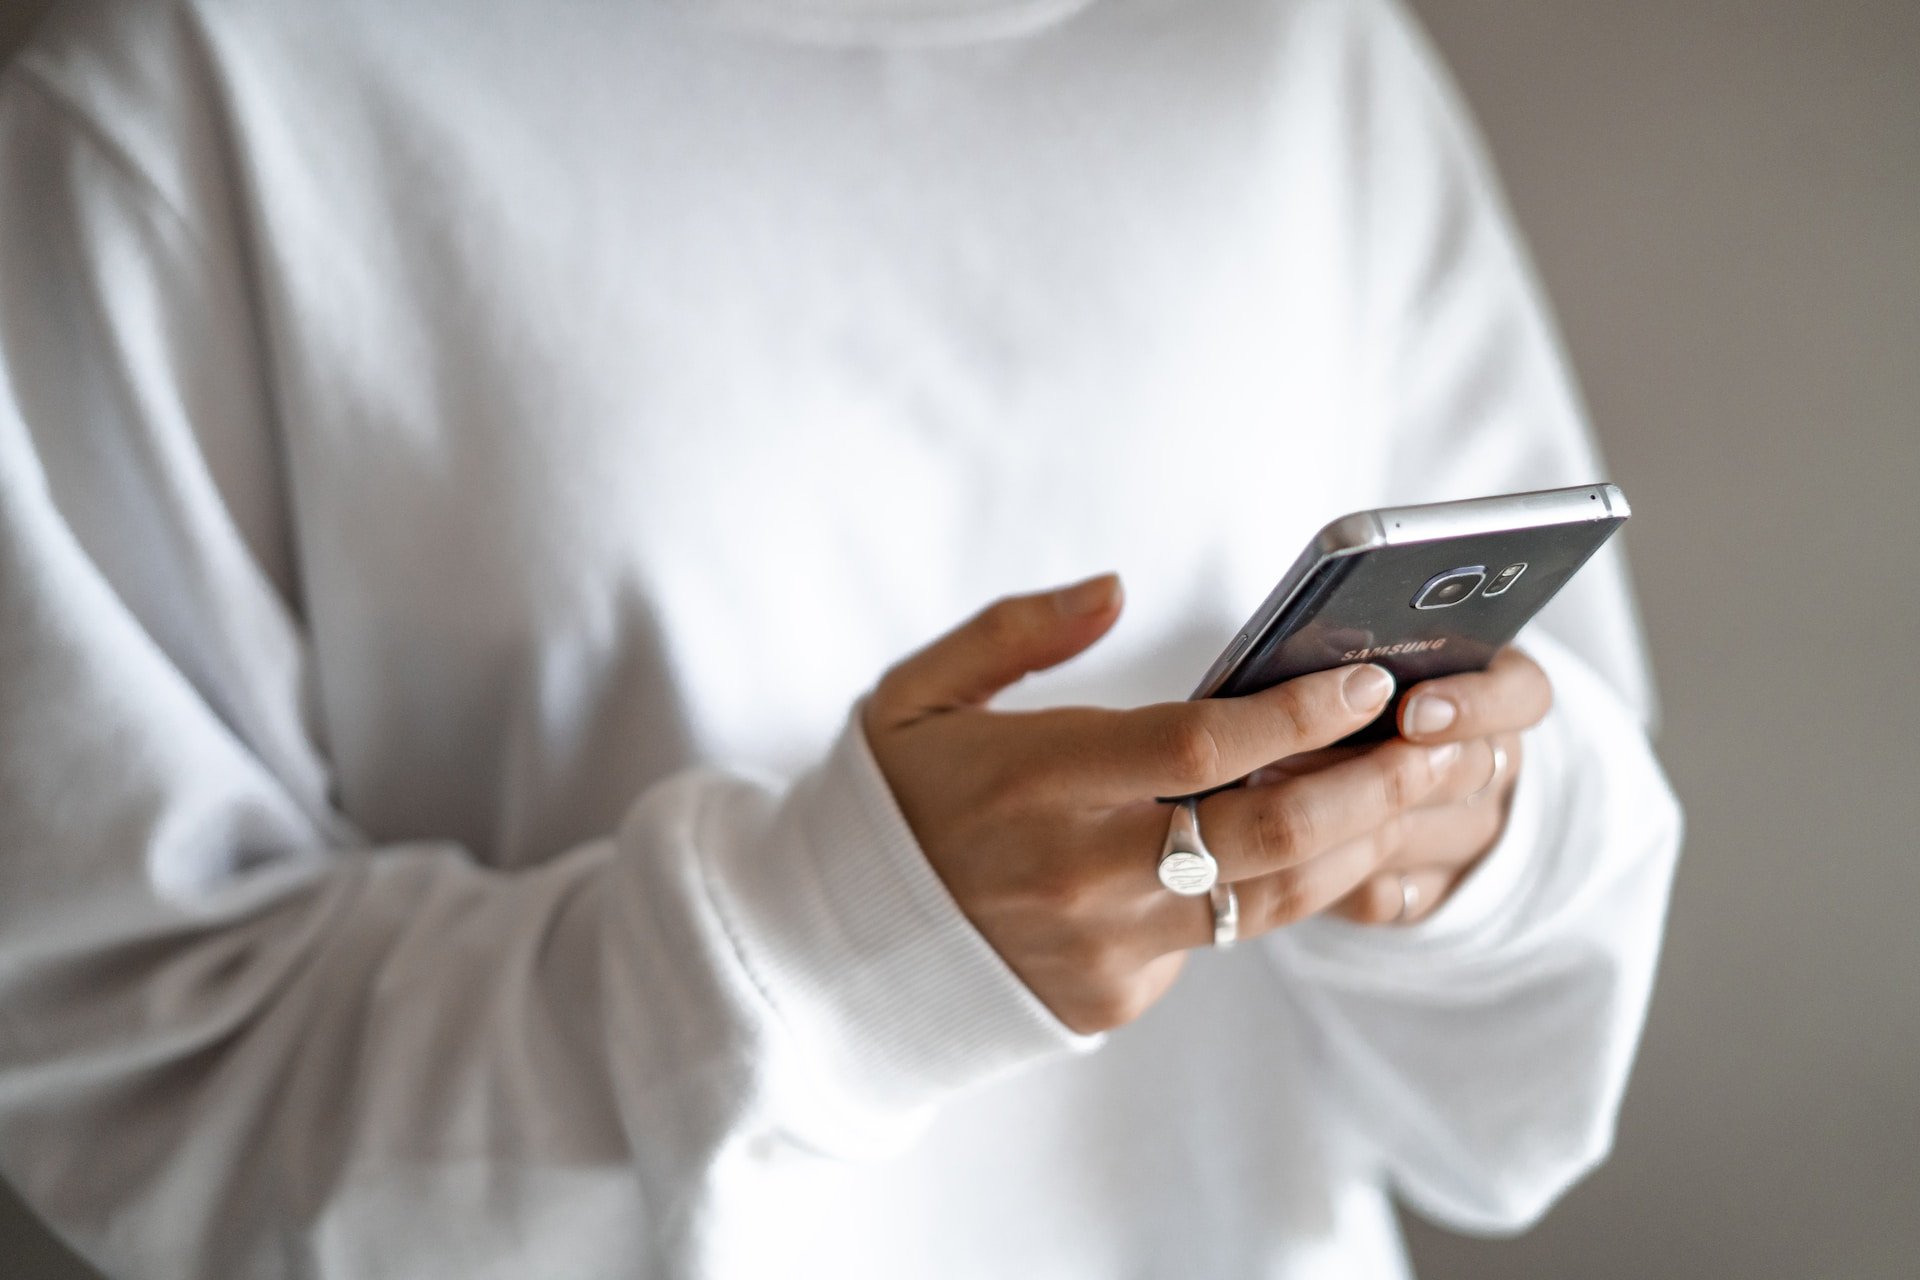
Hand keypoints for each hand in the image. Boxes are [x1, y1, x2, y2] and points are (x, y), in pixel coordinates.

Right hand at [862, 575, 1515, 1033]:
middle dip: (1370, 783)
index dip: (1293, 712)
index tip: (1365, 679)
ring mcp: (1102, 946)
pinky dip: (1273, 891)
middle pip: (1264, 832)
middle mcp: (1078, 871)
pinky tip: (1322, 843)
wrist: (834, 954)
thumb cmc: (891, 804)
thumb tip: (1115, 589)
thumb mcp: (917, 695)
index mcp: (1032, 780)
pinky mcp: (1115, 997)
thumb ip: (1014, 631)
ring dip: (1355, 841)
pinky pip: (1220, 941)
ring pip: (1269, 898)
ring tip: (1414, 787)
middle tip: (1438, 739)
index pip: (1195, 747)